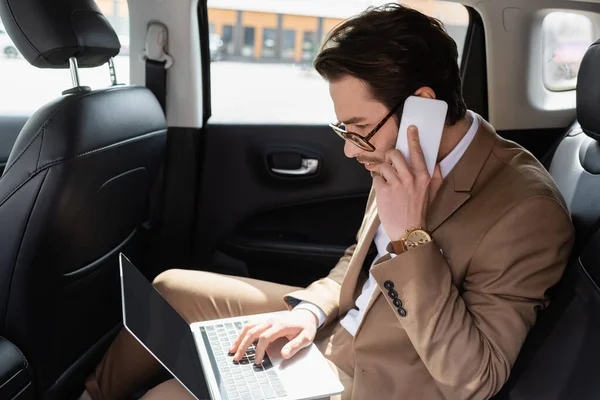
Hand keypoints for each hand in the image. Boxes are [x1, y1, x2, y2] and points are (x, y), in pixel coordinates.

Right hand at [229, 309, 317, 364]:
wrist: (305, 315)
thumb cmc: (305, 328)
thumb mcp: (306, 338)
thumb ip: (295, 346)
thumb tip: (284, 355)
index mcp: (280, 326)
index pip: (265, 337)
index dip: (259, 350)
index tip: (257, 362)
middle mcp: (271, 321)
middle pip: (252, 331)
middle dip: (243, 345)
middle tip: (237, 358)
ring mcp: (267, 319)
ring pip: (248, 327)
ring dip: (239, 338)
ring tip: (232, 350)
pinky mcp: (264, 320)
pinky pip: (250, 324)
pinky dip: (242, 333)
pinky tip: (238, 341)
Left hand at [373, 126, 442, 240]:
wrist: (409, 231)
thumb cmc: (420, 213)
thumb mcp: (433, 194)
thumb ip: (436, 177)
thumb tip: (437, 163)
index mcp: (423, 177)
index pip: (417, 152)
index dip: (413, 138)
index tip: (410, 128)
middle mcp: (410, 178)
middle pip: (395, 154)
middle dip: (390, 156)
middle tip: (391, 163)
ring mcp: (396, 184)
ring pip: (383, 166)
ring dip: (384, 172)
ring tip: (388, 182)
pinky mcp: (383, 191)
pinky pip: (376, 178)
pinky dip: (378, 183)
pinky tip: (384, 191)